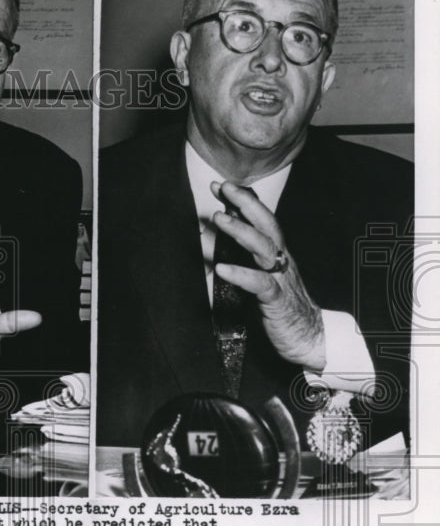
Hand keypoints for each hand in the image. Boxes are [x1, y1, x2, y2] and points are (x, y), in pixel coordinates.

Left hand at [211, 181, 325, 368]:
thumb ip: (245, 260)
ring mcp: (281, 280)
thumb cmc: (282, 309)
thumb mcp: (262, 279)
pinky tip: (220, 269)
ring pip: (264, 248)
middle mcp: (281, 262)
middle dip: (245, 203)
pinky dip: (240, 274)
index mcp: (278, 256)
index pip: (263, 221)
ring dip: (240, 230)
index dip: (244, 202)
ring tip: (218, 218)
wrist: (310, 339)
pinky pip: (259, 284)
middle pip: (267, 225)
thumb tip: (216, 241)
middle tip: (222, 187)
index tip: (221, 186)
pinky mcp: (277, 301)